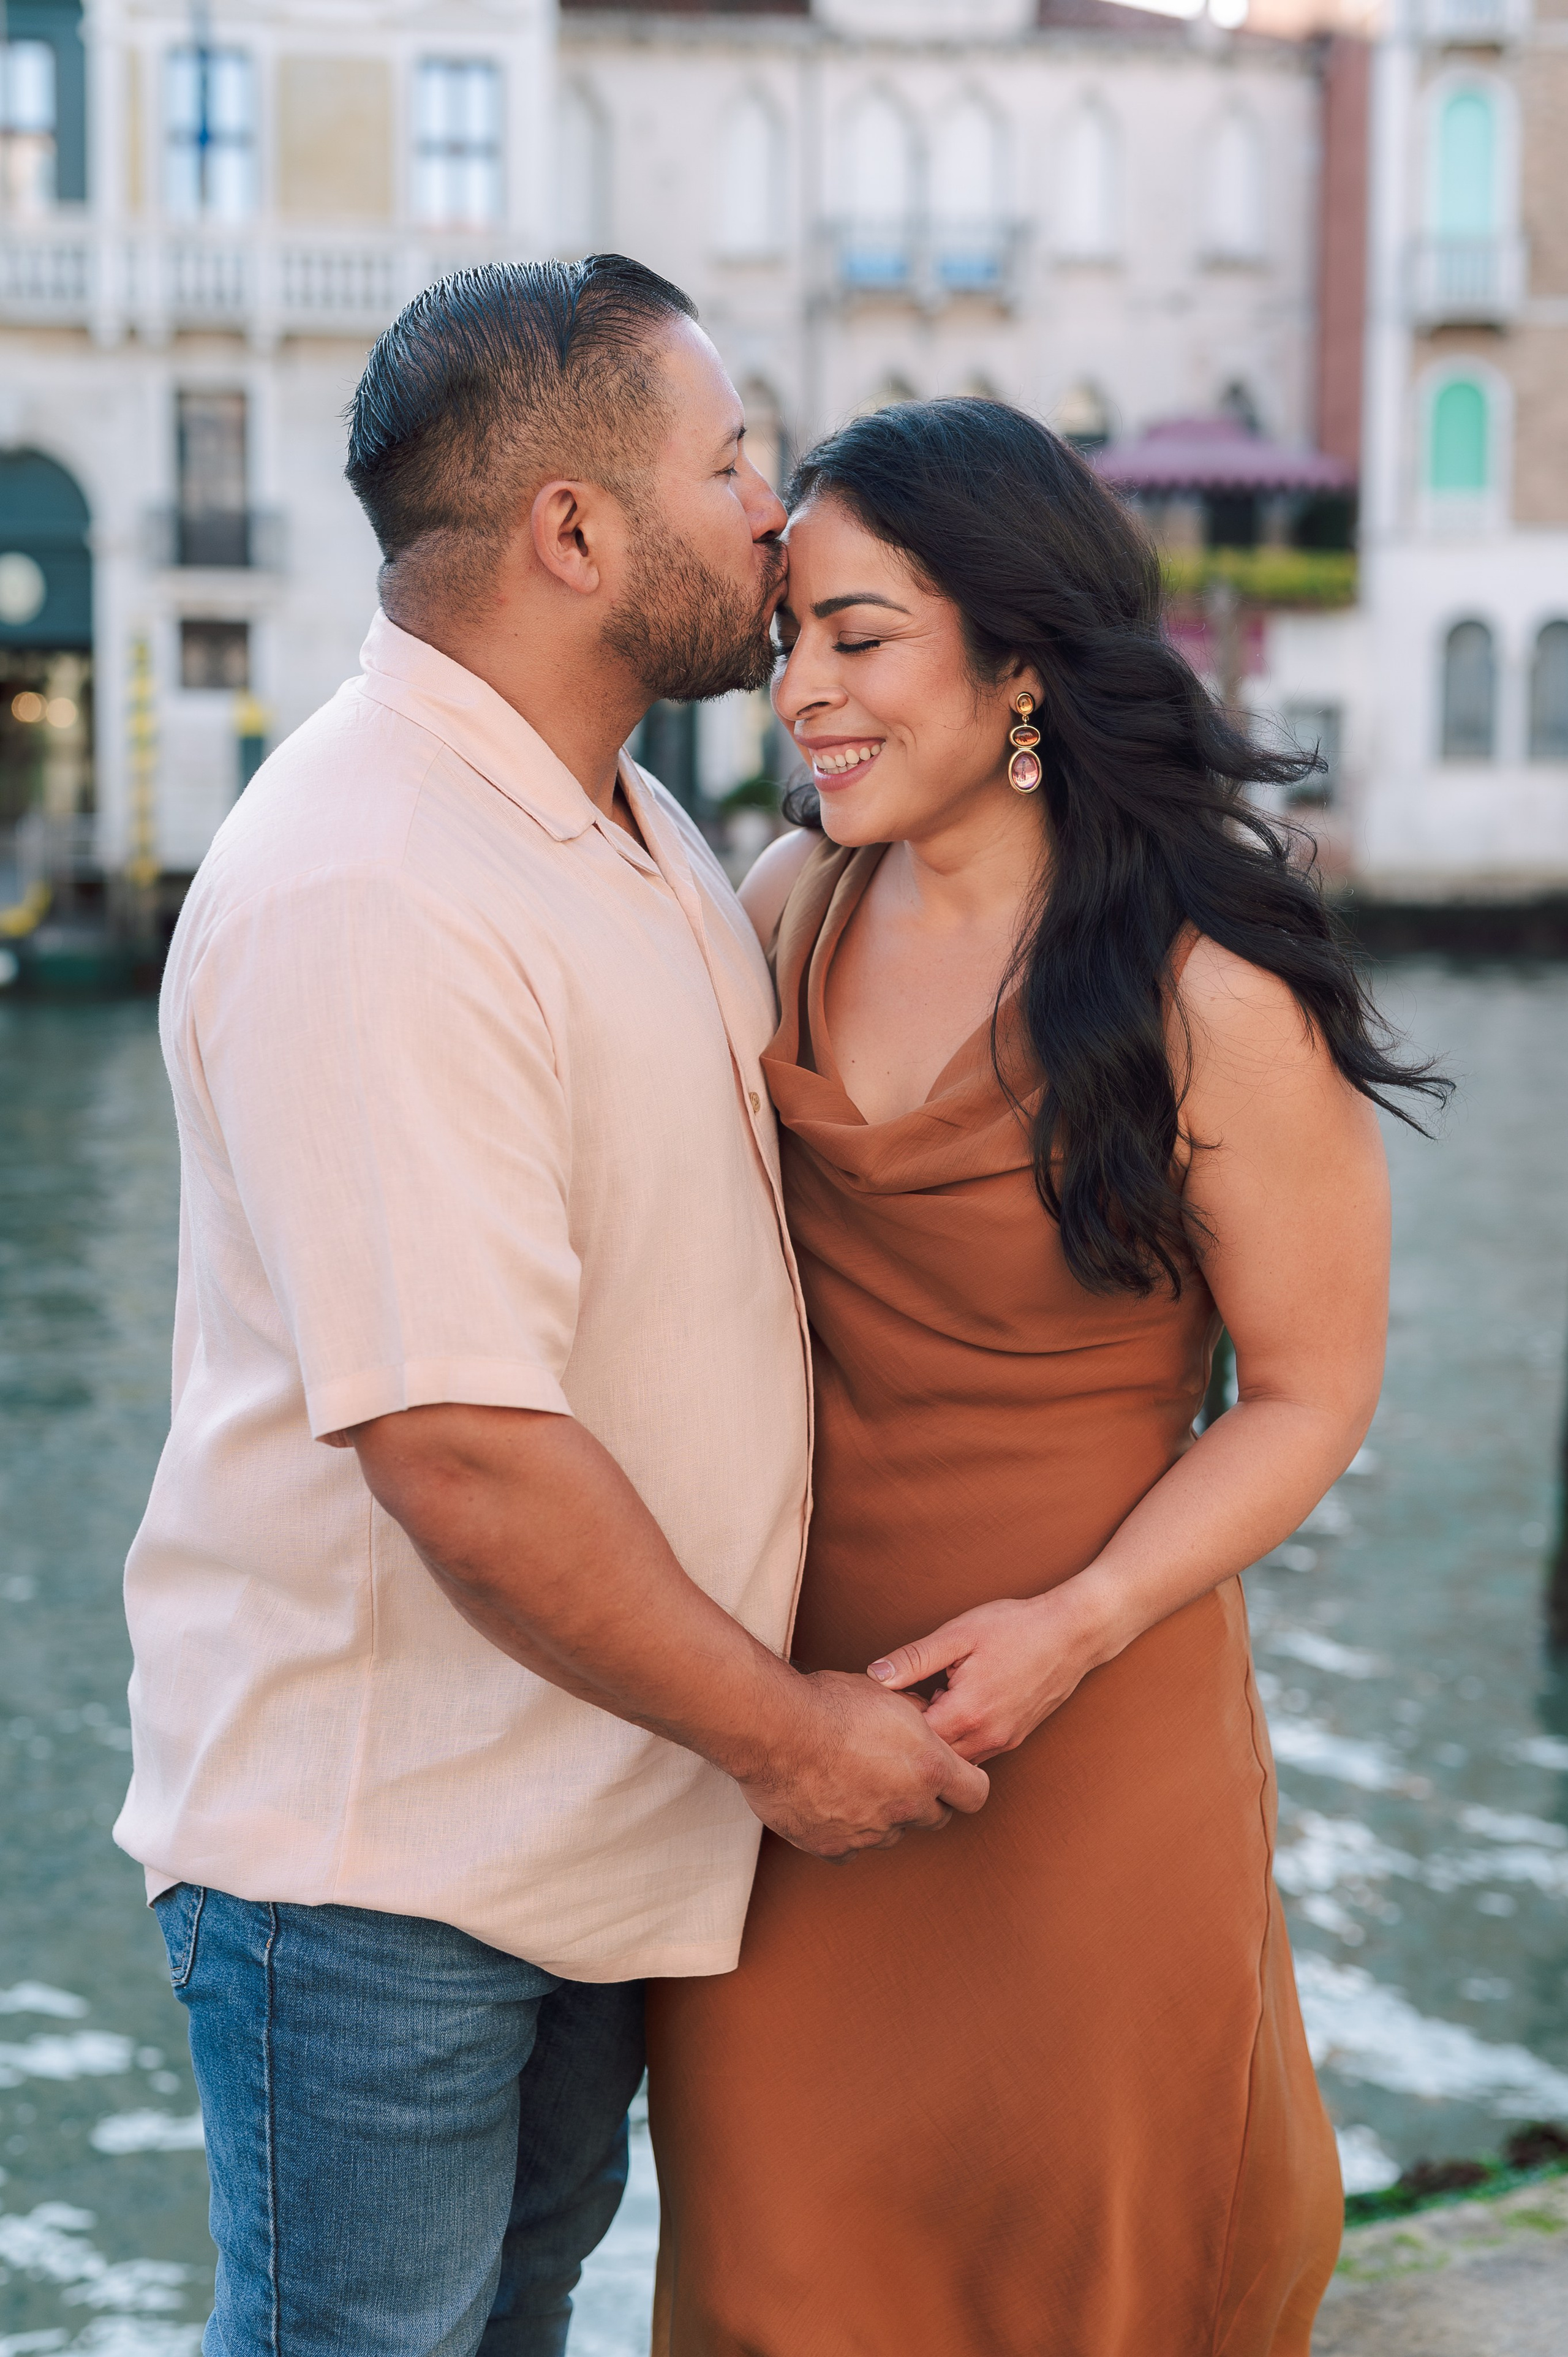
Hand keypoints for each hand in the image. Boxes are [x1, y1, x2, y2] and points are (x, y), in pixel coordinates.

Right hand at [736, 1669, 989, 1861]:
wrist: (775, 1728)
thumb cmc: (829, 1704)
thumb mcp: (886, 1694)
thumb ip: (916, 1717)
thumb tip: (926, 1723)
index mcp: (929, 1768)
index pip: (975, 1794)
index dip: (966, 1784)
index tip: (952, 1776)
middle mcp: (906, 1806)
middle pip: (935, 1817)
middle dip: (923, 1799)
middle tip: (895, 1774)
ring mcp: (871, 1832)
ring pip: (891, 1833)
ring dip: (883, 1815)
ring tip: (853, 1781)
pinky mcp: (834, 1846)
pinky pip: (851, 1848)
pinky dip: (845, 1832)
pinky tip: (829, 1804)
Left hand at [867, 1582, 1114, 1765]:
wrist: (1073, 1632)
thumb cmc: (1015, 1627)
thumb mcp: (958, 1634)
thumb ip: (914, 1659)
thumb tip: (873, 1676)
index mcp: (967, 1713)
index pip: (913, 1740)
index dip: (894, 1721)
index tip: (889, 1698)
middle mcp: (986, 1738)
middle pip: (932, 1756)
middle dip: (912, 1735)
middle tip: (904, 1700)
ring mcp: (1003, 1742)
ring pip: (955, 1759)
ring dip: (937, 1738)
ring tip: (930, 1701)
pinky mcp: (1014, 1739)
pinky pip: (976, 1752)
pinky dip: (959, 1737)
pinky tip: (954, 1705)